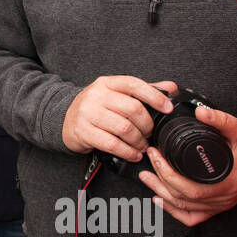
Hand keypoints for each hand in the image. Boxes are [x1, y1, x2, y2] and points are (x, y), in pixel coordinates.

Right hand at [61, 76, 175, 159]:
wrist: (65, 120)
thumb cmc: (96, 107)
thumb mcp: (116, 94)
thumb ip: (143, 91)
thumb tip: (170, 87)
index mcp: (107, 83)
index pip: (134, 84)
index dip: (154, 96)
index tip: (167, 108)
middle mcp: (96, 95)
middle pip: (132, 109)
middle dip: (147, 125)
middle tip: (150, 134)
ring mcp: (87, 113)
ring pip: (124, 128)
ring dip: (138, 141)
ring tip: (142, 146)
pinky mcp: (83, 131)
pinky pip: (112, 144)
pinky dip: (127, 152)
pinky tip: (133, 154)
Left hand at [138, 105, 236, 227]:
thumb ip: (222, 120)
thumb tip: (201, 112)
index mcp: (229, 183)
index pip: (192, 187)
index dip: (168, 173)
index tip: (156, 155)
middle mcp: (223, 198)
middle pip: (184, 198)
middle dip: (160, 179)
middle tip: (150, 160)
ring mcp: (219, 205)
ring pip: (184, 208)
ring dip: (161, 193)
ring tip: (146, 177)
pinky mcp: (215, 208)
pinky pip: (192, 218)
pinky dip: (173, 211)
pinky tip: (160, 200)